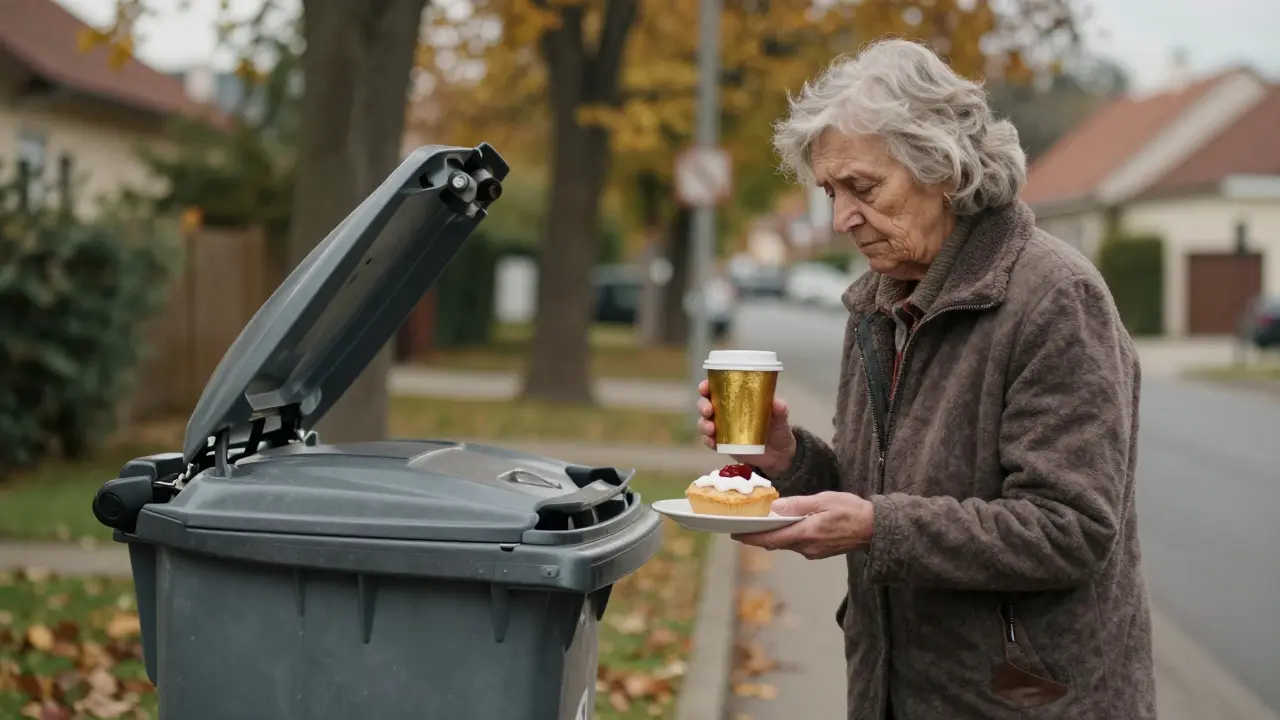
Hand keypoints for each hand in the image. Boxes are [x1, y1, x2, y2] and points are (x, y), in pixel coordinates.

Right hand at [696, 379, 796, 476]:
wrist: (779, 455)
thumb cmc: (777, 429)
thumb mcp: (781, 418)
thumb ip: (780, 410)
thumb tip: (777, 403)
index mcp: (736, 399)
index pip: (716, 388)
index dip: (706, 386)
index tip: (705, 387)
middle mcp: (725, 412)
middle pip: (705, 404)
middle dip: (702, 405)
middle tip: (708, 410)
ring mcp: (722, 429)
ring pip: (704, 423)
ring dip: (703, 424)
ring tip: (711, 429)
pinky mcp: (723, 444)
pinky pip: (710, 442)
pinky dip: (708, 441)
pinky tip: (712, 442)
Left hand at [732, 492, 873, 559]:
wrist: (875, 528)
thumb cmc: (851, 511)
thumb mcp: (823, 500)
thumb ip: (797, 505)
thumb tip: (773, 508)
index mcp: (806, 534)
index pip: (771, 538)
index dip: (750, 537)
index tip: (734, 533)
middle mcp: (807, 548)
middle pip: (775, 542)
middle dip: (757, 535)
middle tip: (741, 525)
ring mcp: (812, 552)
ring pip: (785, 543)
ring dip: (772, 534)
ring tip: (758, 522)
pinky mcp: (818, 552)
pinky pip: (796, 544)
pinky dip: (785, 535)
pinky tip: (783, 525)